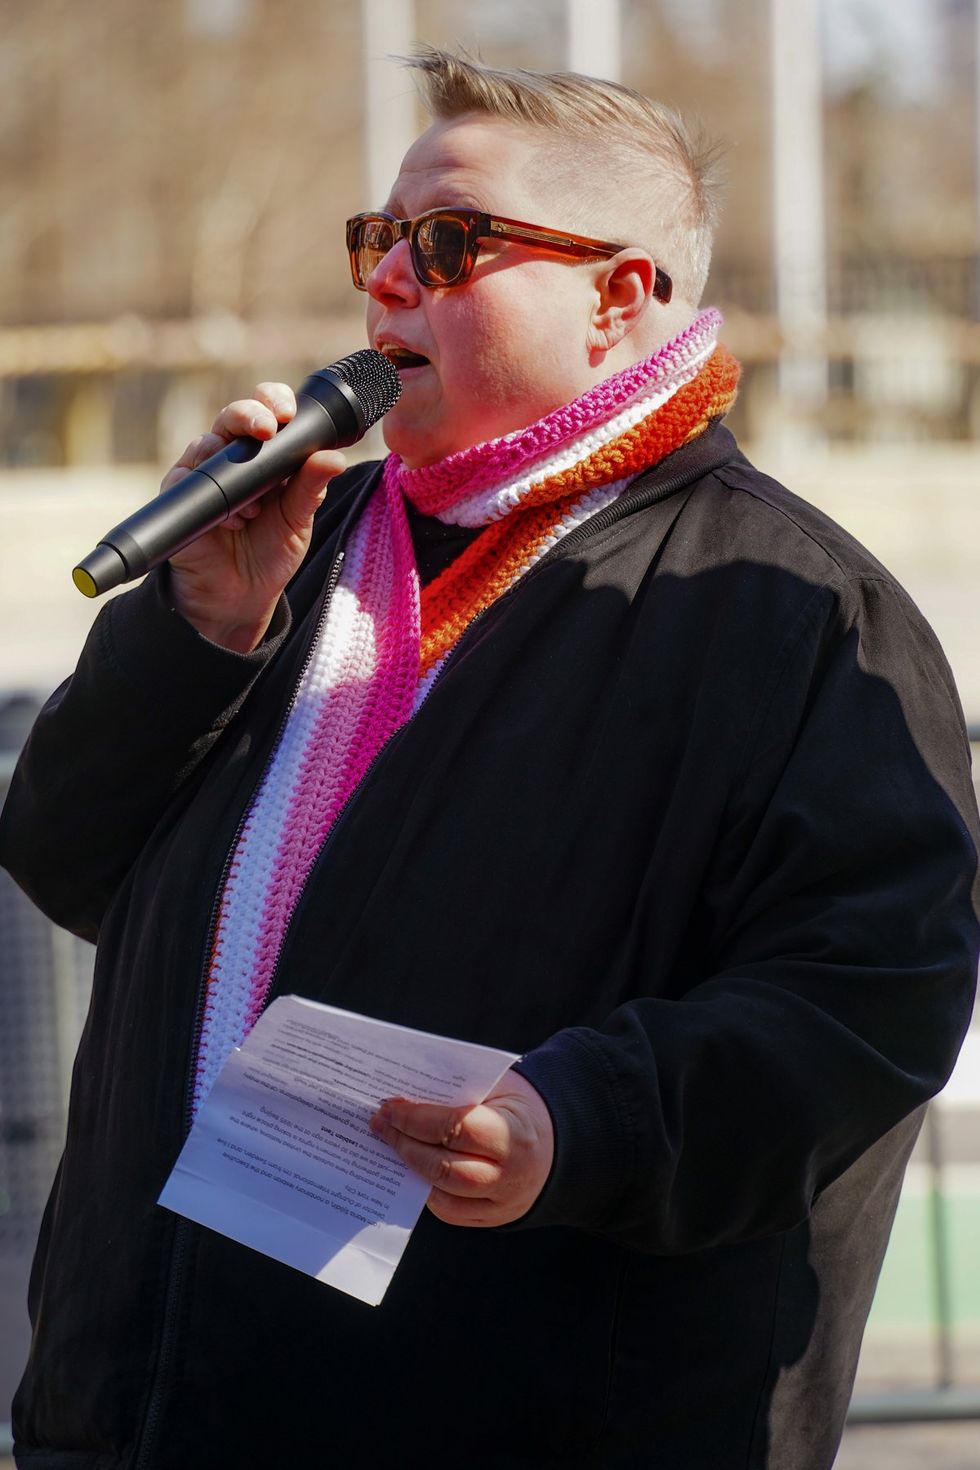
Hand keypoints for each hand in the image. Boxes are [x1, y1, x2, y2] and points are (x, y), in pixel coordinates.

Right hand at [162, 382, 346, 651]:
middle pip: (232, 416)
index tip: (287, 411)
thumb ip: (311, 487)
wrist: (241, 596)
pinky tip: (233, 521)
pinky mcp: (177, 496)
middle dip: (249, 414)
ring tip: (255, 510)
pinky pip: (185, 479)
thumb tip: (335, 457)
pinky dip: (214, 498)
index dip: (273, 400)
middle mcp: (230, 455)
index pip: (265, 410)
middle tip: (266, 429)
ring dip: (234, 468)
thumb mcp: (297, 520)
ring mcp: (201, 473)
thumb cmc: (270, 551)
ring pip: (207, 443)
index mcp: (264, 453)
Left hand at [369, 1069, 553, 1226]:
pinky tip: (412, 1166)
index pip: (454, 1129)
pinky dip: (425, 1189)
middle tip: (379, 1124)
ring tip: (391, 1144)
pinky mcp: (491, 1219)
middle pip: (442, 1167)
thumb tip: (405, 1097)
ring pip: (441, 1194)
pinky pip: (448, 1211)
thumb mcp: (500, 1089)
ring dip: (409, 1168)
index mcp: (513, 1135)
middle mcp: (508, 1176)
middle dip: (403, 1144)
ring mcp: (500, 1204)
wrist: (557, 1146)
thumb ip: (458, 1094)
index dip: (415, 1119)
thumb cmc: (519, 1109)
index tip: (389, 1106)